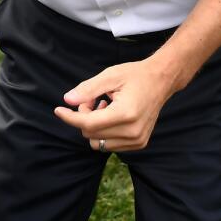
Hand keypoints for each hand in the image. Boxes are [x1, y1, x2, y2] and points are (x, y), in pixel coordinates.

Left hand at [53, 58, 177, 152]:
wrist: (161, 80)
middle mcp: (133, 131)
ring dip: (93, 126)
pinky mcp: (139, 143)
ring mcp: (137, 140)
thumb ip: (88, 89)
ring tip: (102, 106)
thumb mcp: (110, 75)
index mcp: (125, 114)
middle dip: (84, 117)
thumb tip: (67, 100)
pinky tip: (111, 114)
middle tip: (91, 99)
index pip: (88, 124)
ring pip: (98, 142)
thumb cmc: (135, 75)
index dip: (69, 117)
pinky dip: (104, 132)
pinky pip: (110, 145)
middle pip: (91, 134)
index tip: (58, 109)